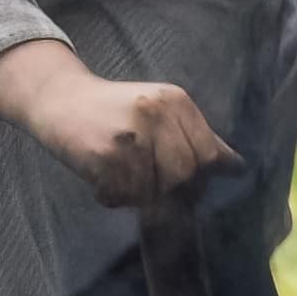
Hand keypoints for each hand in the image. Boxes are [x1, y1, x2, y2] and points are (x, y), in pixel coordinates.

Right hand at [0, 37, 233, 207]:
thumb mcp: (160, 110)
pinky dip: (113, 197)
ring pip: (154, 190)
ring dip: (137, 195)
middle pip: (184, 176)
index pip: (209, 155)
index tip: (185, 186)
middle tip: (148, 189)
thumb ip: (197, 137)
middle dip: (170, 191)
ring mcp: (130, 135)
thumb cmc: (115, 110)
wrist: (59, 98)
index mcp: (176, 101)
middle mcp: (156, 114)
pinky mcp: (104, 155)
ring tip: (121, 179)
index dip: (200, 179)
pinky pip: (122, 196)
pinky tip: (102, 180)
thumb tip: (237, 168)